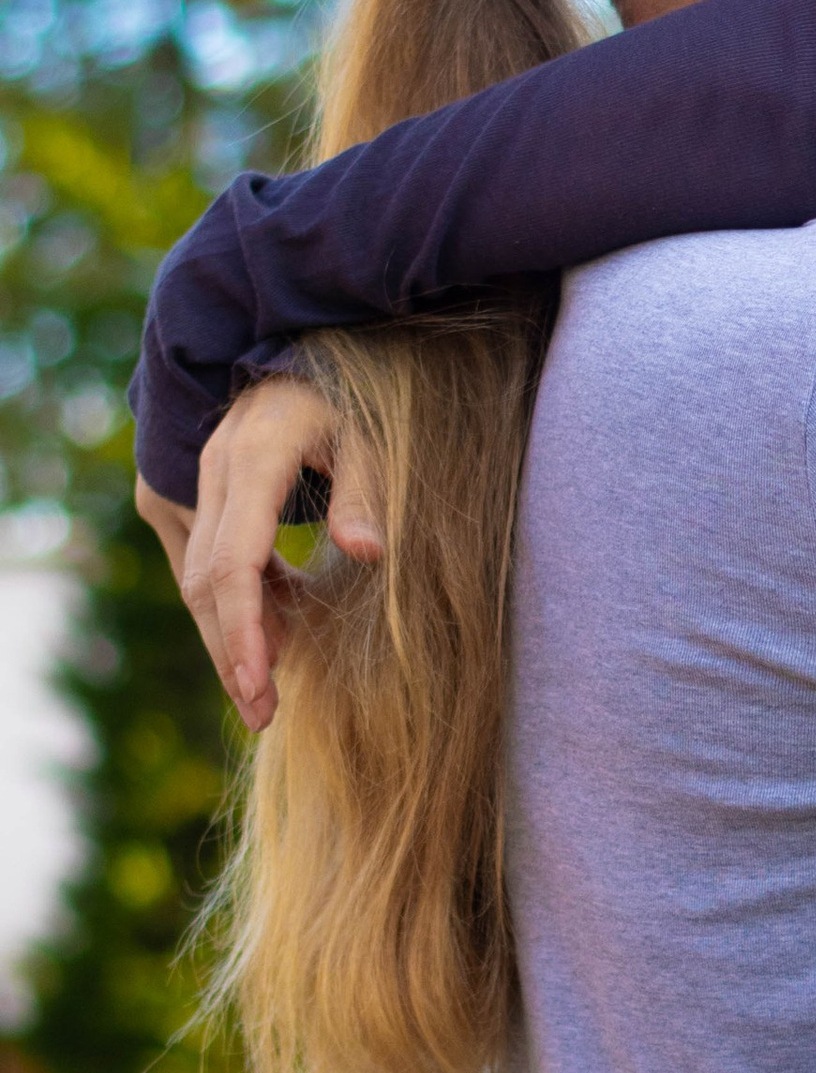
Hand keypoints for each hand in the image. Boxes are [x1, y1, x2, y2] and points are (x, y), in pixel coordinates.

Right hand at [138, 373, 385, 731]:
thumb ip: (368, 493)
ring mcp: (190, 482)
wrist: (294, 359)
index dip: (243, 631)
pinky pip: (203, 564)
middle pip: (206, 582)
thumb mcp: (372, 437)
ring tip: (268, 692)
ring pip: (197, 579)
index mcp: (255, 456)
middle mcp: (210, 471)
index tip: (260, 684)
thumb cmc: (345, 399)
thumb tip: (367, 554)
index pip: (234, 562)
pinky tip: (272, 639)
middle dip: (232, 653)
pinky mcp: (186, 496)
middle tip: (265, 713)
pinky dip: (235, 605)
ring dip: (230, 636)